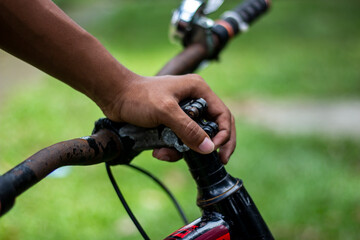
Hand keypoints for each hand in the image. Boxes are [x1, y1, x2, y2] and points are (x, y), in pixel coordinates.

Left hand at [101, 74, 235, 163]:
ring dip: (184, 150)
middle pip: (214, 126)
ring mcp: (183, 112)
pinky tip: (158, 151)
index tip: (217, 151)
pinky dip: (172, 149)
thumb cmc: (139, 97)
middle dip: (211, 145)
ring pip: (195, 137)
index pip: (222, 114)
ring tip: (165, 154)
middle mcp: (195, 100)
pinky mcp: (172, 122)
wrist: (115, 97)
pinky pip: (181, 140)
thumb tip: (209, 148)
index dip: (225, 134)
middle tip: (217, 161)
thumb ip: (188, 129)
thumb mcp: (165, 111)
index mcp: (198, 90)